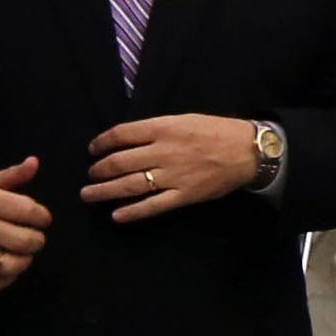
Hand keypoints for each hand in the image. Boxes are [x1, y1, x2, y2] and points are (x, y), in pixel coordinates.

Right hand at [0, 157, 49, 290]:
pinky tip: (5, 266)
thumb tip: (34, 162)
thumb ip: (11, 175)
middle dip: (36, 240)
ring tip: (19, 253)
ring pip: (14, 265)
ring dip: (24, 260)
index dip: (42, 217)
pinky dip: (8, 277)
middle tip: (31, 238)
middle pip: (26, 240)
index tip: (41, 219)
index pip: (28, 210)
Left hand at [89, 112, 276, 221]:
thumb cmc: (216, 131)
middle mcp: (163, 152)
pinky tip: (116, 216)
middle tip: (89, 176)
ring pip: (130, 185)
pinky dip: (132, 212)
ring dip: (105, 191)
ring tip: (88, 195)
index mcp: (162, 128)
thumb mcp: (184, 119)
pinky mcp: (183, 196)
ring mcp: (172, 176)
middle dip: (98, 170)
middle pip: (119, 162)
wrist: (247, 151)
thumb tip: (128, 139)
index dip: (101, 143)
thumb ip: (156, 129)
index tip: (93, 150)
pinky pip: (152, 206)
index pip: (121, 134)